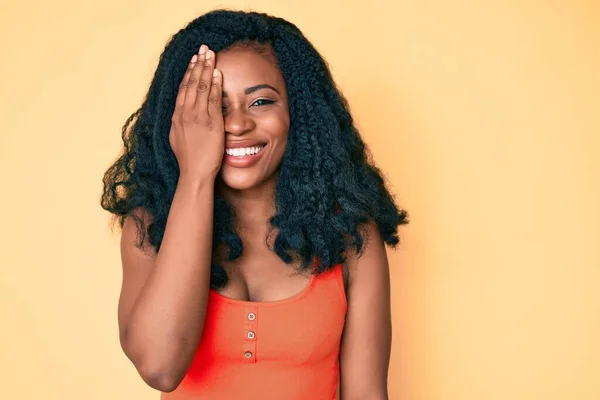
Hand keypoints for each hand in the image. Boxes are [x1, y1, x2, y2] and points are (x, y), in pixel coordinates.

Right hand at [169, 44, 223, 181]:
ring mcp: (198, 117)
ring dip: (206, 68)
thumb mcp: (178, 138)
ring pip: (201, 87)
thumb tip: (180, 117)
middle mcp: (185, 114)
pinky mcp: (211, 123)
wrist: (195, 174)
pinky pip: (213, 99)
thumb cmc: (189, 161)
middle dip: (198, 64)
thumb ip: (180, 124)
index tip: (193, 60)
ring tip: (211, 54)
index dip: (189, 72)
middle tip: (203, 49)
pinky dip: (215, 85)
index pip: (183, 89)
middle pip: (191, 83)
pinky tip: (218, 73)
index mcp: (176, 117)